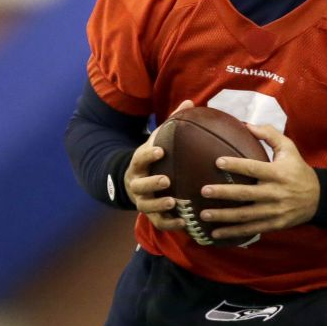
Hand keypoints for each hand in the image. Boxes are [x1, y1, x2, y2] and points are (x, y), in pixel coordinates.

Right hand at [124, 99, 193, 231]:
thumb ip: (172, 123)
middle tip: (166, 180)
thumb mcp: (158, 140)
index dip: (148, 154)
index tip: (160, 150)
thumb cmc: (154, 158)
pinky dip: (170, 223)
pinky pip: (159, 222)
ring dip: (159, 205)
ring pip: (147, 205)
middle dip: (152, 183)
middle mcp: (137, 183)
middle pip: (140, 185)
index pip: (140, 157)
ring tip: (174, 202)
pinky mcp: (151, 215)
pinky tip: (184, 222)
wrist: (135, 181)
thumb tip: (190, 101)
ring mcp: (142, 201)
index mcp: (138, 164)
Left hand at [199, 124, 320, 240]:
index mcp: (278, 173)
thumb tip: (246, 124)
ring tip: (204, 214)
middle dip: (223, 193)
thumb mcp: (289, 148)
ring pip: (245, 215)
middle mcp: (275, 193)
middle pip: (246, 194)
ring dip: (223, 216)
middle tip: (204, 191)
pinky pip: (251, 229)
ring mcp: (274, 211)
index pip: (254, 168)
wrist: (318, 198)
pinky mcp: (274, 224)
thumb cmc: (298, 170)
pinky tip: (216, 233)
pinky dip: (233, 232)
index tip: (217, 162)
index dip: (236, 165)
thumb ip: (269, 134)